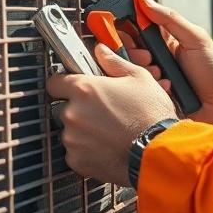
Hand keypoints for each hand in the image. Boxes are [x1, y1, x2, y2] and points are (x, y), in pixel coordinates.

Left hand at [47, 43, 177, 185]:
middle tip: (102, 112)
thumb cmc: (151, 114)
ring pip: (70, 131)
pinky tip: (107, 146)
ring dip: (83, 131)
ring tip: (108, 132)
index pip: (54, 82)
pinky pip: (75, 152)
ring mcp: (72, 139)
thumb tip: (101, 51)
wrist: (158, 151)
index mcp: (84, 89)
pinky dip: (87, 151)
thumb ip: (114, 63)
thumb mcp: (138, 78)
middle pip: (64, 108)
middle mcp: (73, 113)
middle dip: (79, 109)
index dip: (64, 84)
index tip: (72, 88)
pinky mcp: (77, 161)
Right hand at [129, 0, 212, 127]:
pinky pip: (140, 89)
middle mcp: (154, 56)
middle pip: (128, 49)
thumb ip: (169, 18)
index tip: (128, 29)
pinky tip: (167, 88)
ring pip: (132, 70)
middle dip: (136, 53)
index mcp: (163, 38)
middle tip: (150, 57)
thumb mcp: (194, 38)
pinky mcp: (153, 94)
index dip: (127, 27)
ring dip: (146, 71)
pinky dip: (152, 87)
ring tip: (163, 75)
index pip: (134, 27)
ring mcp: (152, 76)